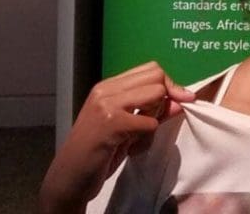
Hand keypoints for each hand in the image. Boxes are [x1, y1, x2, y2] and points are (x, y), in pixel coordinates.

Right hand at [39, 61, 194, 213]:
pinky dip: (146, 137)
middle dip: (164, 98)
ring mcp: (107, 105)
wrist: (67, 180)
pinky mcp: (110, 124)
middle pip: (157, 75)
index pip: (151, 69)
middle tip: (150, 122)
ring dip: (154, 118)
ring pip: (156, 93)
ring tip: (136, 136)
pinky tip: (129, 149)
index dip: (169, 84)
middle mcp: (106, 90)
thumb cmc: (97, 153)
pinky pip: (148, 122)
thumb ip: (152, 111)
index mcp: (108, 86)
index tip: (179, 101)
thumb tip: (182, 99)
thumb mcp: (127, 127)